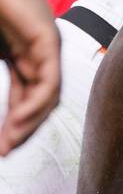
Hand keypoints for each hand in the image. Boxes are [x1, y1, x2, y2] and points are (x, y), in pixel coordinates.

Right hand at [0, 0, 60, 152]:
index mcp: (23, 57)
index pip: (25, 100)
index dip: (14, 125)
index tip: (1, 149)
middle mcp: (39, 55)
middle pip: (39, 103)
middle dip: (22, 130)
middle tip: (5, 153)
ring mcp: (46, 47)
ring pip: (48, 96)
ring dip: (30, 124)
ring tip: (10, 143)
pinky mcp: (48, 40)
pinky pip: (48, 81)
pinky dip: (36, 104)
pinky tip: (20, 120)